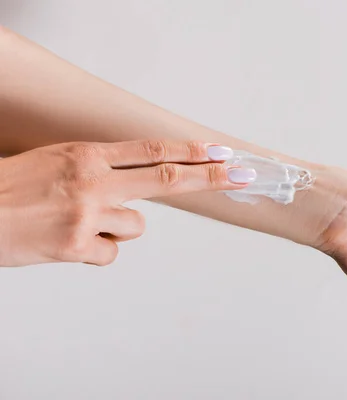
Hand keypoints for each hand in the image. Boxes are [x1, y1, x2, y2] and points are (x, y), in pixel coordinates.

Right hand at [0, 140, 254, 266]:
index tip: (221, 150)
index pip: (152, 150)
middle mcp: (93, 181)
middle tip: (242, 174)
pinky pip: (110, 253)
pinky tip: (68, 242)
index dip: (191, 150)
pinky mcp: (76, 246)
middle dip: (211, 176)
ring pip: (137, 226)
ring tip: (78, 222)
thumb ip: (101, 168)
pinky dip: (96, 251)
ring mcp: (87, 215)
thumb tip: (141, 184)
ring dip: (119, 227)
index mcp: (87, 155)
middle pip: (168, 179)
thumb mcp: (57, 160)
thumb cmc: (10, 186)